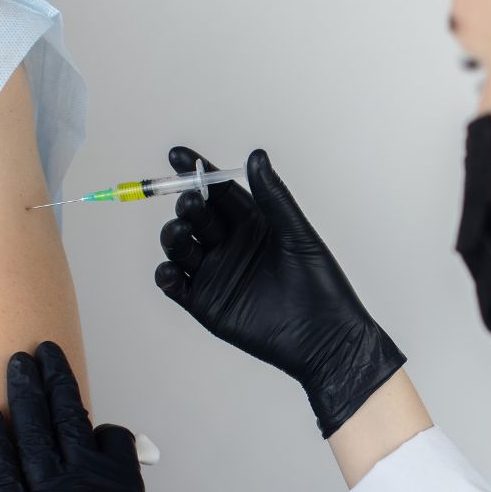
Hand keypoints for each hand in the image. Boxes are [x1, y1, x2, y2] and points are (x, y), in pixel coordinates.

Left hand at [0, 341, 155, 491]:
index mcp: (121, 484)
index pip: (112, 436)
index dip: (101, 430)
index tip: (91, 429)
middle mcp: (86, 479)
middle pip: (69, 416)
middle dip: (56, 379)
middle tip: (46, 352)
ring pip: (36, 429)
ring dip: (26, 392)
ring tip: (19, 363)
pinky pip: (0, 467)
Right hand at [154, 147, 406, 438]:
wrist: (324, 337)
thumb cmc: (320, 284)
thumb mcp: (297, 234)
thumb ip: (273, 197)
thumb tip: (255, 156)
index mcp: (253, 224)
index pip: (218, 191)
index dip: (197, 172)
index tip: (177, 155)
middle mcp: (231, 245)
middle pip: (196, 217)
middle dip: (187, 206)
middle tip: (190, 202)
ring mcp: (216, 274)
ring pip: (180, 247)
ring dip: (173, 236)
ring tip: (181, 232)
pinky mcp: (206, 305)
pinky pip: (175, 286)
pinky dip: (166, 275)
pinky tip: (171, 268)